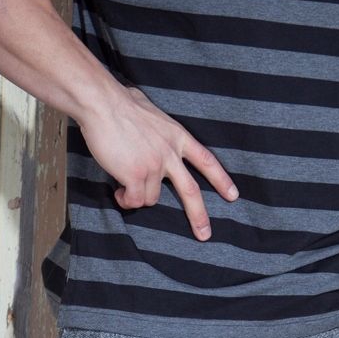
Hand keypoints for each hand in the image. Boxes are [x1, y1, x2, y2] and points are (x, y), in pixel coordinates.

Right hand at [78, 86, 238, 241]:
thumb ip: (159, 128)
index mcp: (178, 136)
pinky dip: (125, 200)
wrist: (105, 105)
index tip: (233, 195)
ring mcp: (155, 165)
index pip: (206, 160)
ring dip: (138, 196)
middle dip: (199, 215)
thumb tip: (153, 129)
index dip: (220, 179)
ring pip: (150, 198)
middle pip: (190, 190)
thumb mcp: (152, 113)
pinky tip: (118, 191)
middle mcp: (170, 153)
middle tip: (205, 234)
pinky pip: (134, 200)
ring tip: (125, 184)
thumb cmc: (122, 103)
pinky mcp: (137, 175)